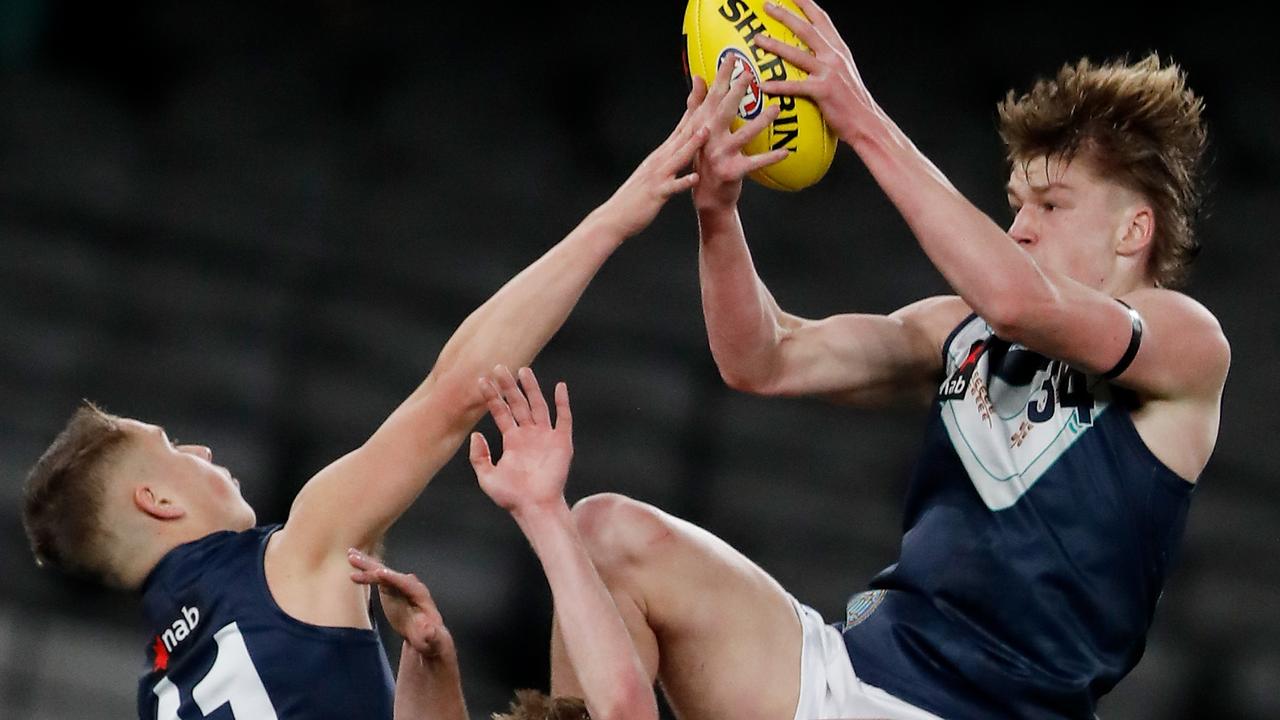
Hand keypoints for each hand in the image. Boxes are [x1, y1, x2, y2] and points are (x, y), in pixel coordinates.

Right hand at [348, 549, 453, 658]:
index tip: (379, 573)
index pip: (406, 584)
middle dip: (375, 567)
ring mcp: (399, 585)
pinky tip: (353, 568)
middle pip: (391, 574)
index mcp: (420, 595)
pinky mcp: (389, 588)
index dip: (393, 578)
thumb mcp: (433, 639)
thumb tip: (428, 629)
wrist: (424, 635)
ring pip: (381, 572)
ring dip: (367, 565)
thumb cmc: (430, 638)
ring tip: (350, 556)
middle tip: (358, 559)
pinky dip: (365, 572)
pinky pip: (376, 577)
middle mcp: (409, 585)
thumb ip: (431, 635)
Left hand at [470, 366, 572, 515]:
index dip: (492, 397)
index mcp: (512, 441)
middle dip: (508, 386)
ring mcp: (546, 437)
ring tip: (523, 370)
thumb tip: (476, 434)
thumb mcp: (487, 476)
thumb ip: (479, 456)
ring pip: (538, 406)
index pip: (500, 412)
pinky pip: (563, 418)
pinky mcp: (562, 442)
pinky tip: (559, 387)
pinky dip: (563, 403)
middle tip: (499, 367)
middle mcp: (529, 435)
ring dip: (531, 388)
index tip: (482, 380)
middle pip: (518, 404)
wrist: (535, 507)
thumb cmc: (512, 497)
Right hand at [593, 78, 713, 237]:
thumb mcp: (654, 172)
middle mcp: (659, 160)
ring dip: (692, 144)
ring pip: (677, 157)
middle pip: (682, 135)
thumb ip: (668, 159)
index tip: (707, 91)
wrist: (614, 217)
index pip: (681, 127)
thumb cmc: (636, 198)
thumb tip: (680, 148)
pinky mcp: (656, 194)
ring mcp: (658, 176)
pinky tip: (695, 178)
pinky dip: (683, 182)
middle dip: (697, 118)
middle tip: (711, 100)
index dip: (695, 109)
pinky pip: (672, 187)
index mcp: (661, 155)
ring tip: (706, 131)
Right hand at [691, 54, 790, 211]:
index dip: (721, 76)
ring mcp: (720, 155)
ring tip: (777, 108)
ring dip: (761, 121)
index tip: (731, 57)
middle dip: (736, 92)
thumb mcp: (695, 131)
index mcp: (702, 125)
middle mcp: (708, 138)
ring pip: (743, 135)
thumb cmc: (704, 158)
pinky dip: (771, 157)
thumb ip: (697, 104)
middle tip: (750, 74)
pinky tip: (786, 151)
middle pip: (724, 111)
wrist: (707, 196)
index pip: (712, 96)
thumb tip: (698, 77)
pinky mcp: (732, 171)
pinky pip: (755, 163)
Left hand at [754, 0, 872, 144]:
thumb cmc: (852, 102)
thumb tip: (812, 54)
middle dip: (785, 14)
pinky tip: (764, 86)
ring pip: (796, 54)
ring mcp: (829, 73)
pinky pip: (796, 86)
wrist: (866, 122)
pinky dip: (779, 86)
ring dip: (775, 45)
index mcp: (839, 50)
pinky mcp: (824, 91)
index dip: (807, 5)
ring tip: (757, 39)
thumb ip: (829, 60)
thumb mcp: (844, 73)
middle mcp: (834, 56)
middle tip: (767, 5)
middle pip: (806, 29)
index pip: (822, 19)